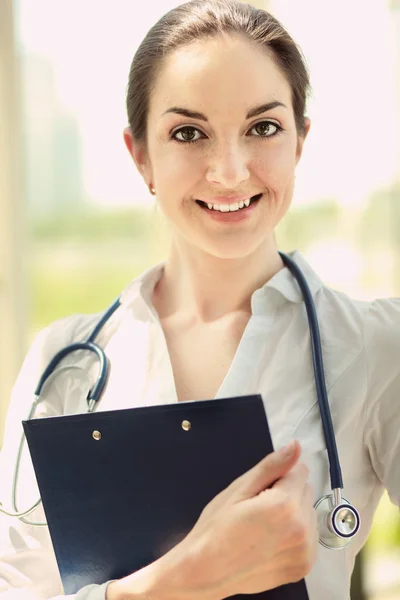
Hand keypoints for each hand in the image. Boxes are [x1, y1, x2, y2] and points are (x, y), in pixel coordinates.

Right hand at [107, 440, 317, 599]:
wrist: (206, 572)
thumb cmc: (217, 527)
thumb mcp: (239, 489)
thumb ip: (272, 466)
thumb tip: (296, 446)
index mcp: (285, 505)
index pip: (299, 470)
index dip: (277, 477)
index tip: (259, 492)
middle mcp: (302, 529)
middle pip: (305, 491)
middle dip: (286, 493)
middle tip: (258, 509)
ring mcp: (305, 551)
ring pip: (308, 513)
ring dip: (293, 513)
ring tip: (263, 526)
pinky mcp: (304, 566)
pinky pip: (309, 535)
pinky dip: (295, 534)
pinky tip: (272, 540)